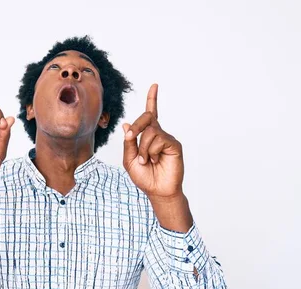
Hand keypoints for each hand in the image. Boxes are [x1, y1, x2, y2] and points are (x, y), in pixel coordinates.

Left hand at [122, 84, 183, 198]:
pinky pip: (158, 140)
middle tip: (130, 138)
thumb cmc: (144, 177)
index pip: (150, 114)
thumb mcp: (129, 159)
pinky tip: (155, 160)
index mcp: (147, 136)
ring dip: (143, 148)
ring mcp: (167, 139)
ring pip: (150, 131)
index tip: (155, 85)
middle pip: (147, 117)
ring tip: (146, 161)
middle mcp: (158, 134)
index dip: (152, 99)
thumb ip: (128, 142)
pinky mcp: (174, 144)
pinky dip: (151, 151)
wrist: (157, 191)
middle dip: (136, 126)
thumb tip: (127, 124)